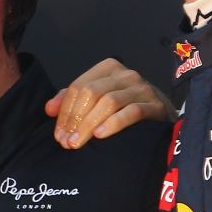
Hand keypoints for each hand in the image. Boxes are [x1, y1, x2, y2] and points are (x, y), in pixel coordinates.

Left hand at [45, 58, 174, 147]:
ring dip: (89, 124)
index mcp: (108, 68)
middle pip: (91, 93)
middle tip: (67, 142)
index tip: (58, 135)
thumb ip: (72, 101)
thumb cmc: (125, 108)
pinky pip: (131, 112)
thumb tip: (48, 109)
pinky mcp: (155, 105)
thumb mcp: (97, 100)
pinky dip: (113, 124)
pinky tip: (101, 136)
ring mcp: (141, 88)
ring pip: (108, 102)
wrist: (162, 117)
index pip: (78, 87)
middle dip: (75, 119)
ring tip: (79, 142)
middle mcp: (125, 74)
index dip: (64, 112)